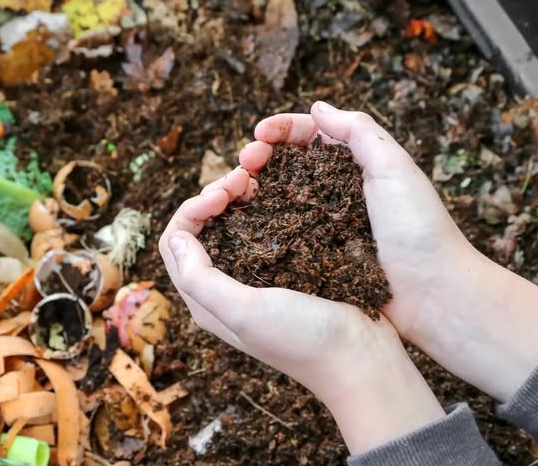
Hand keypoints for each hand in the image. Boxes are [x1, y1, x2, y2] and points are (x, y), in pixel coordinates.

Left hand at [159, 169, 444, 453]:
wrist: (362, 358)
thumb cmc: (303, 339)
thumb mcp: (245, 312)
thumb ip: (201, 279)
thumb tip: (178, 237)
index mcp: (206, 301)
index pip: (176, 242)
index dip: (192, 209)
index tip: (223, 194)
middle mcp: (226, 289)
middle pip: (201, 229)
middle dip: (214, 196)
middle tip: (244, 178)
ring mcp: (258, 278)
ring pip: (231, 225)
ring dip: (237, 198)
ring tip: (258, 180)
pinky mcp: (287, 270)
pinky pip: (264, 229)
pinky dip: (264, 206)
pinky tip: (281, 194)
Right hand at [246, 101, 537, 401]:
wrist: (433, 295)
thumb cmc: (419, 229)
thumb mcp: (394, 168)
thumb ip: (359, 132)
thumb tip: (318, 107)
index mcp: (358, 165)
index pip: (311, 135)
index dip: (281, 130)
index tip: (258, 134)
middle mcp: (337, 192)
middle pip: (287, 164)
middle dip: (260, 156)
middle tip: (243, 163)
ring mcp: (325, 226)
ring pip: (279, 198)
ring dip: (254, 188)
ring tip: (236, 189)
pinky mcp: (317, 258)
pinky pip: (282, 235)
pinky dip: (260, 224)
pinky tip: (244, 222)